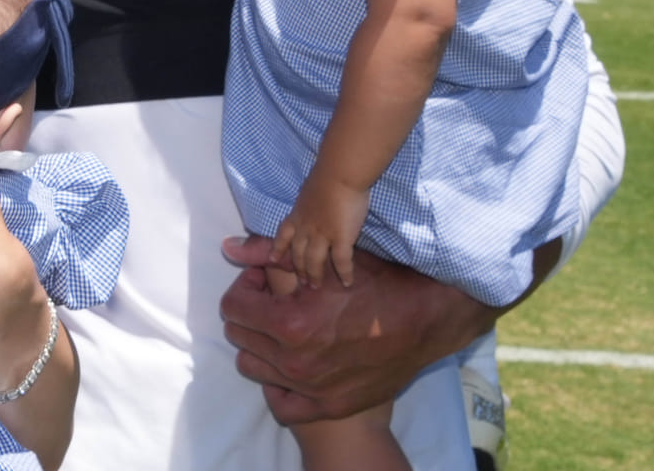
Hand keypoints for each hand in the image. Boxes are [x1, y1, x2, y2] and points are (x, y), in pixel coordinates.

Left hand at [219, 234, 495, 424]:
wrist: (424, 322)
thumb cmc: (376, 286)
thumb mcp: (322, 263)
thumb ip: (270, 253)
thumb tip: (229, 247)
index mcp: (289, 323)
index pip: (232, 306)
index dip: (246, 287)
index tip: (264, 282)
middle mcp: (294, 361)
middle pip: (239, 335)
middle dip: (252, 312)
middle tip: (277, 302)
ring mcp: (310, 389)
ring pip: (252, 366)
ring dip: (261, 344)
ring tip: (286, 329)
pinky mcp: (327, 406)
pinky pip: (279, 402)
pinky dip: (278, 384)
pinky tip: (293, 362)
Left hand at [271, 178, 368, 289]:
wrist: (340, 173)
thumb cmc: (327, 176)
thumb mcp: (310, 189)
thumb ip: (309, 200)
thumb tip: (311, 199)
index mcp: (298, 214)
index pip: (283, 234)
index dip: (278, 248)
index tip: (272, 259)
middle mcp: (306, 227)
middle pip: (298, 253)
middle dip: (299, 268)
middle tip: (302, 281)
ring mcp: (322, 234)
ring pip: (314, 261)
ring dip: (314, 275)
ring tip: (316, 286)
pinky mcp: (341, 238)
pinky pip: (341, 261)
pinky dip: (345, 273)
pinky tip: (347, 282)